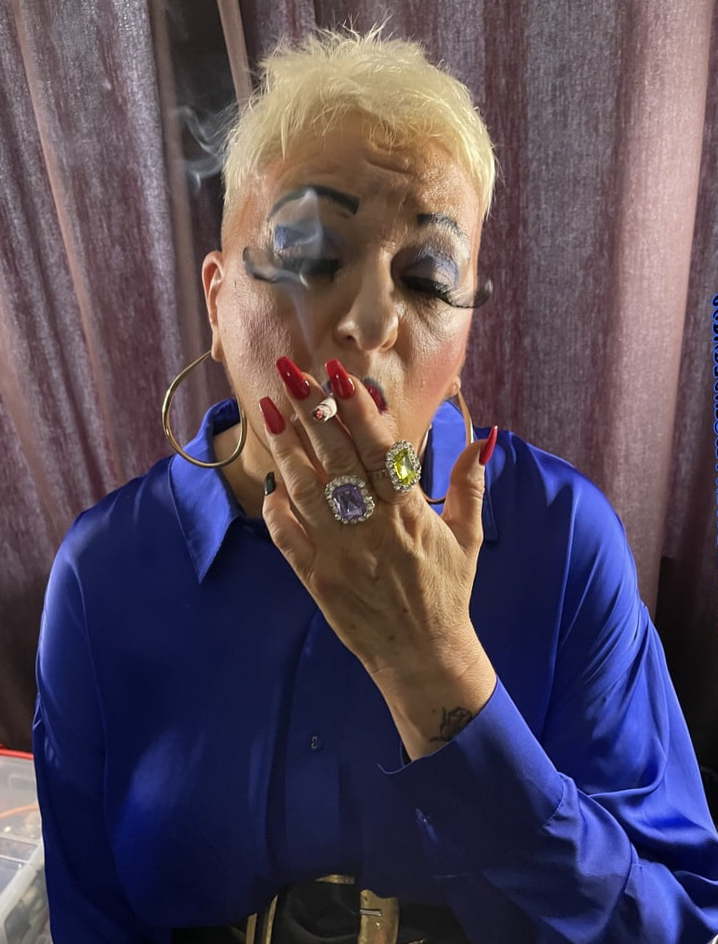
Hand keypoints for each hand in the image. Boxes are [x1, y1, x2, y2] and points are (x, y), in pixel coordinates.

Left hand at [259, 355, 496, 684]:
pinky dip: (278, 510)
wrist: (422, 656)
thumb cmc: (447, 591)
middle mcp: (371, 528)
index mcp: (409, 513)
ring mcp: (340, 554)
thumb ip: (470, 486)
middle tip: (290, 372)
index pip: (379, 451)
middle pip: (337, 460)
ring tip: (269, 411)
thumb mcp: (467, 538)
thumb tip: (482, 438)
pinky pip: (290, 539)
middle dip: (312, 413)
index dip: (358, 410)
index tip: (339, 374)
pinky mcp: (318, 579)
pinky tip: (270, 481)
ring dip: (287, 450)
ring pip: (307, 493)